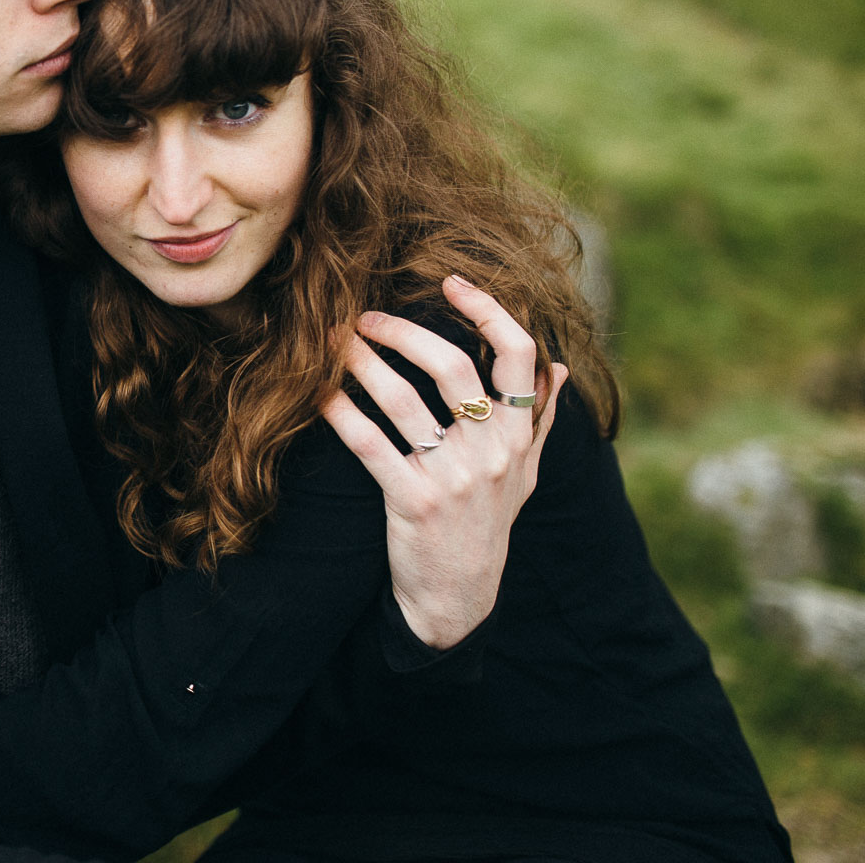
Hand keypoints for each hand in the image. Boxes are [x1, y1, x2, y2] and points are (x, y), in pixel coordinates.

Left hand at [321, 274, 567, 649]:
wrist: (458, 598)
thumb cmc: (487, 525)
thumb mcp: (525, 475)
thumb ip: (540, 419)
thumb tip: (560, 366)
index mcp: (520, 436)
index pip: (520, 355)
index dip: (488, 310)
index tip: (450, 282)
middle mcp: (493, 452)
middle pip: (452, 367)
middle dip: (402, 332)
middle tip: (364, 317)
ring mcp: (453, 478)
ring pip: (402, 400)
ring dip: (361, 362)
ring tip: (332, 343)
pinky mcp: (412, 502)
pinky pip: (369, 444)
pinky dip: (340, 413)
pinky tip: (320, 395)